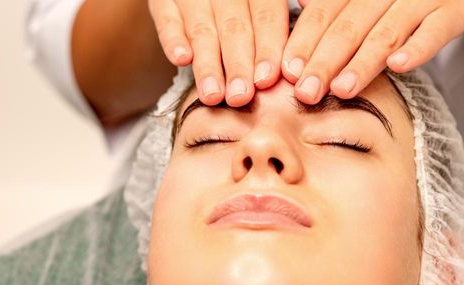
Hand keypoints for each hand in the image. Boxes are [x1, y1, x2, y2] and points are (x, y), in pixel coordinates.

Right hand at [148, 0, 289, 106]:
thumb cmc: (243, 6)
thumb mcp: (262, 8)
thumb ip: (278, 28)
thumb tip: (297, 68)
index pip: (266, 14)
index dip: (267, 47)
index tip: (268, 79)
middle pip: (234, 26)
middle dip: (238, 64)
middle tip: (241, 97)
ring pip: (201, 27)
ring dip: (208, 63)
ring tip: (213, 95)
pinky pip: (166, 17)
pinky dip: (172, 38)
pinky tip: (180, 59)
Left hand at [284, 0, 463, 103]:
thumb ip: (327, 7)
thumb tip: (296, 9)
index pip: (323, 13)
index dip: (304, 42)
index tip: (286, 72)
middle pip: (349, 26)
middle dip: (324, 61)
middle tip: (306, 92)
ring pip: (386, 32)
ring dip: (362, 62)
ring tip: (342, 89)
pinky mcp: (454, 11)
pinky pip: (435, 31)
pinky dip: (417, 49)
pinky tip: (397, 67)